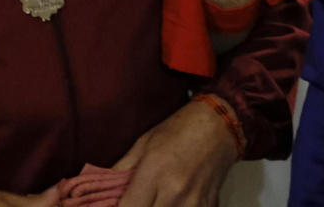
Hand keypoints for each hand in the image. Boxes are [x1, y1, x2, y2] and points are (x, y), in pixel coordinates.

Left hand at [114, 99, 238, 206]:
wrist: (220, 125)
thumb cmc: (178, 129)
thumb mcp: (143, 143)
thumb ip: (122, 170)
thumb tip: (104, 190)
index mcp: (155, 172)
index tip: (118, 205)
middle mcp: (175, 192)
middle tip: (138, 201)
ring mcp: (194, 203)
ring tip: (156, 200)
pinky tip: (175, 202)